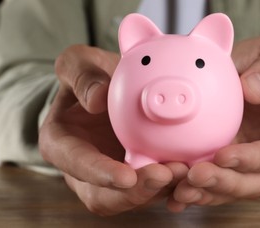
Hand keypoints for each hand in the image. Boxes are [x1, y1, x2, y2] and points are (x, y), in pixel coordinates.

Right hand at [39, 45, 187, 214]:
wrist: (109, 85)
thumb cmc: (90, 75)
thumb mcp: (78, 63)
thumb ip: (81, 76)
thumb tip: (97, 100)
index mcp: (64, 145)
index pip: (78, 166)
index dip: (101, 175)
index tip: (126, 176)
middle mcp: (87, 169)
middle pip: (108, 196)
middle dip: (138, 192)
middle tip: (167, 174)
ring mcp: (114, 173)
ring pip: (136, 196)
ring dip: (163, 189)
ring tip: (188, 170)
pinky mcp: (139, 170)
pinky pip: (157, 184)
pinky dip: (176, 180)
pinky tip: (196, 165)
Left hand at [168, 32, 259, 211]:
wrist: (250, 72)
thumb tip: (253, 90)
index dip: (255, 159)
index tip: (224, 155)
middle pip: (259, 182)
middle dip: (227, 183)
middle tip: (196, 176)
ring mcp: (255, 164)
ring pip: (235, 189)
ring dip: (208, 192)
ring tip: (181, 189)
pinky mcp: (233, 166)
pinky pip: (218, 184)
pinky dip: (198, 190)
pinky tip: (175, 193)